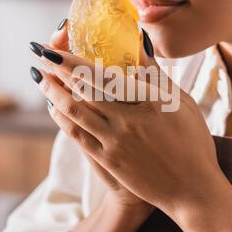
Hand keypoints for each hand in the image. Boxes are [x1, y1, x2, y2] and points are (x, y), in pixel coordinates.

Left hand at [31, 24, 221, 218]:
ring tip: (39, 76)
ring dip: (53, 91)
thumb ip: (157, 74)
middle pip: (84, 87)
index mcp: (151, 101)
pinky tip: (53, 106)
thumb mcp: (182, 103)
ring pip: (75, 110)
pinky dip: (62, 118)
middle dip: (57, 67)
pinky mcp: (108, 160)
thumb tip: (140, 41)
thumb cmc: (192, 143)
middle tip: (40, 52)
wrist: (191, 190)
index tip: (58, 46)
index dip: (76, 59)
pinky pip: (77, 135)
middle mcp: (129, 119)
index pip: (106, 73)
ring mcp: (116, 141)